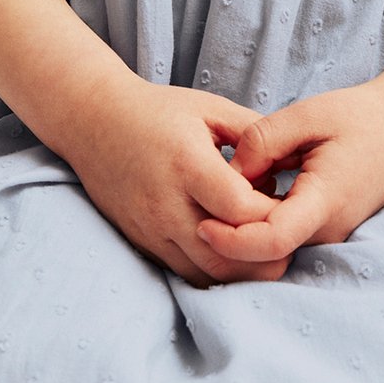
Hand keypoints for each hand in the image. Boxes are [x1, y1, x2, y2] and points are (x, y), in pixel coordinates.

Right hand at [64, 77, 293, 287]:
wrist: (94, 122)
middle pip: (227, 255)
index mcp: (187, 163)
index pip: (241, 209)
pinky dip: (216, 272)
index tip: (289, 202)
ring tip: (266, 249)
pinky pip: (187, 274)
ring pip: (208, 274)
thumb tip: (288, 169)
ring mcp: (151, 229)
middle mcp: (166, 204)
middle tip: (289, 238)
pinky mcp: (143, 243)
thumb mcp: (210, 108)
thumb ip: (254, 134)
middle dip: (266, 255)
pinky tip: (234, 254)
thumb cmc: (158, 111)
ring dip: (243, 271)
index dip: (273, 213)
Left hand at [194, 73, 383, 265]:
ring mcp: (331, 233)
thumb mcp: (307, 113)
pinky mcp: (328, 228)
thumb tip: (227, 173)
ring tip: (235, 184)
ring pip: (275, 246)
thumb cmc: (361, 115)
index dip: (232, 239)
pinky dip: (263, 219)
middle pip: (268, 250)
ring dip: (248, 225)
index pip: (272, 241)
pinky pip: (287, 235)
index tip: (202, 221)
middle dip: (232, 233)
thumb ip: (262, 140)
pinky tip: (255, 187)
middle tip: (207, 197)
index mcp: (326, 200)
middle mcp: (330, 228)